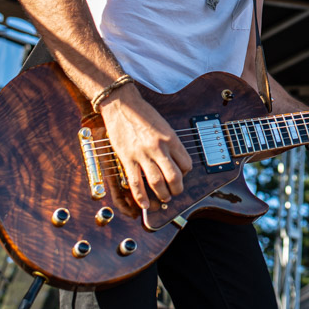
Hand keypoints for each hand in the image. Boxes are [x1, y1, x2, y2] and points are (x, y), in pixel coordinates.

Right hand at [99, 86, 192, 208]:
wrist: (122, 104)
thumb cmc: (143, 113)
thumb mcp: (163, 125)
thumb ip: (170, 143)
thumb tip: (174, 161)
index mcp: (170, 138)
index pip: (186, 164)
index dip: (185, 173)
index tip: (181, 174)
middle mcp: (158, 147)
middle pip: (174, 177)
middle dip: (177, 189)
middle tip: (175, 192)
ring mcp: (142, 154)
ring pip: (157, 182)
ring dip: (162, 194)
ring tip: (164, 198)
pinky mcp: (127, 158)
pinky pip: (136, 182)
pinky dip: (141, 197)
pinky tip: (145, 204)